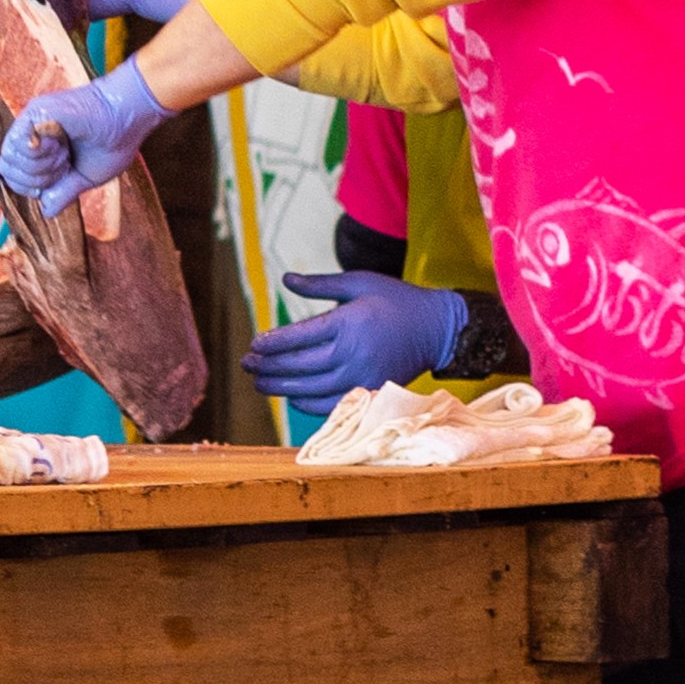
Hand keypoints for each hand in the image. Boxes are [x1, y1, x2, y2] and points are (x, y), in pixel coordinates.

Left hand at [0, 66, 169, 219]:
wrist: (128, 117)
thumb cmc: (114, 142)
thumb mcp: (86, 178)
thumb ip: (63, 193)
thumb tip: (46, 212)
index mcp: (42, 150)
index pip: (16, 178)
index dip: (33, 188)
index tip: (61, 177)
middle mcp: (31, 135)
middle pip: (8, 172)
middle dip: (36, 180)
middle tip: (63, 165)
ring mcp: (31, 122)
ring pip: (10, 159)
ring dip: (40, 166)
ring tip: (64, 153)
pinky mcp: (34, 111)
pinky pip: (18, 143)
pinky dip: (40, 153)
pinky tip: (60, 143)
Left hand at [241, 269, 468, 399]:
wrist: (438, 329)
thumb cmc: (396, 299)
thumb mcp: (359, 282)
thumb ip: (320, 284)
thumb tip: (285, 279)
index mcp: (348, 323)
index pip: (299, 337)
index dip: (272, 344)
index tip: (254, 345)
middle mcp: (353, 353)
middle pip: (299, 365)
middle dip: (268, 367)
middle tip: (246, 365)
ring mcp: (362, 376)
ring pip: (311, 388)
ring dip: (281, 388)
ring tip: (260, 383)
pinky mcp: (371, 391)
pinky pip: (332, 405)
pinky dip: (308, 404)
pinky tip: (292, 397)